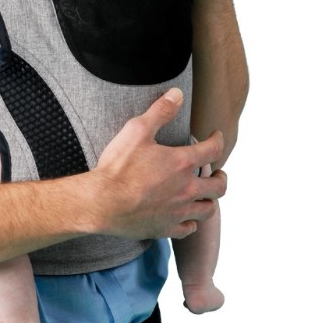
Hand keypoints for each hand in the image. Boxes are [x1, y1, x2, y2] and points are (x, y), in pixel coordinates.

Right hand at [89, 89, 226, 240]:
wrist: (101, 203)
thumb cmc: (117, 167)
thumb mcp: (137, 130)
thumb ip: (160, 111)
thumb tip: (177, 93)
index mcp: (182, 163)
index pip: (213, 149)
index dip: (218, 140)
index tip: (216, 136)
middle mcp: (186, 189)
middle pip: (219, 186)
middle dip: (221, 177)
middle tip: (217, 173)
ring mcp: (177, 211)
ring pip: (208, 210)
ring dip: (209, 201)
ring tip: (205, 195)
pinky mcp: (165, 228)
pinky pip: (188, 229)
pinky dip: (190, 223)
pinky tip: (186, 218)